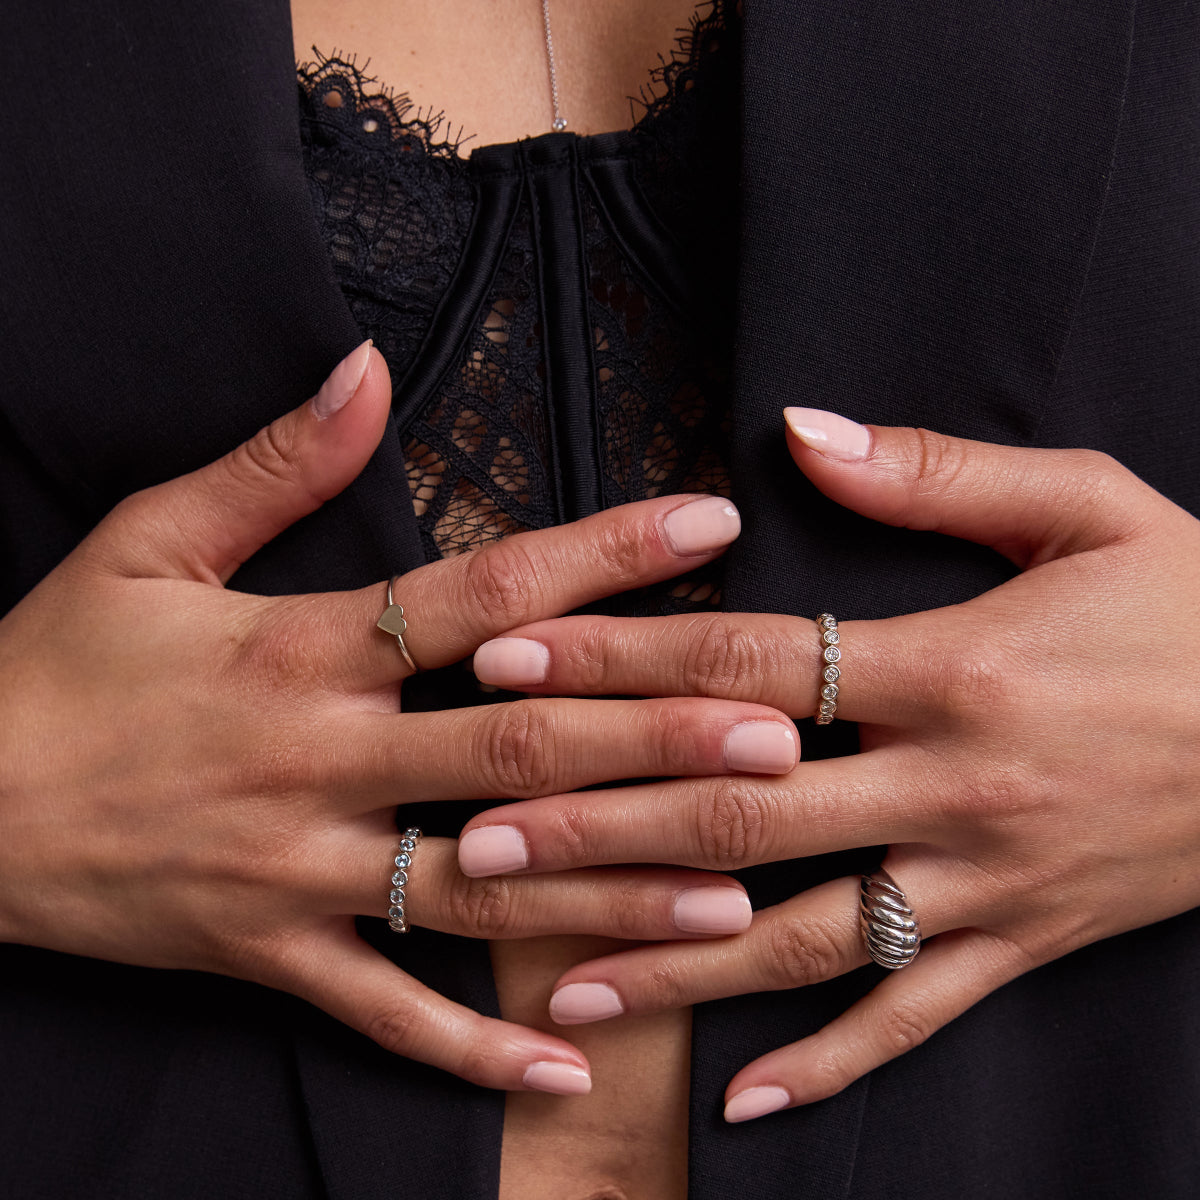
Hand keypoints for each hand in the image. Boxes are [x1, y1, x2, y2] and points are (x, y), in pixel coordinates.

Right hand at [0, 341, 800, 1095]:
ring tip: (733, 894)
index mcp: (298, 650)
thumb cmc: (52, 669)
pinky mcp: (269, 956)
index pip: (481, 595)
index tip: (706, 529)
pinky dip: (475, 1048)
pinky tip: (572, 1070)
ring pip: (480, 889)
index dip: (600, 558)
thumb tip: (366, 371)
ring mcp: (296, 873)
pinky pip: (385, 1011)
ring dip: (609, 894)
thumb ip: (272, 464)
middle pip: (513, 751)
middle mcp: (316, 763)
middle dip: (651, 742)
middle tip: (776, 732)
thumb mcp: (145, 545)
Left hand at [458, 406, 1199, 1116]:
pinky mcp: (1029, 944)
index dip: (618, 659)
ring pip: (802, 933)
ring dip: (673, 961)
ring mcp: (987, 880)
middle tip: (476, 843)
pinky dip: (827, 1063)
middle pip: (740, 807)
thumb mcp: (1091, 507)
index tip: (513, 661)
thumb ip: (936, 472)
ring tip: (559, 987)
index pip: (745, 662)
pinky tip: (737, 1098)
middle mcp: (952, 783)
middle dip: (598, 825)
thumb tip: (800, 431)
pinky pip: (914, 1016)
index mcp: (953, 664)